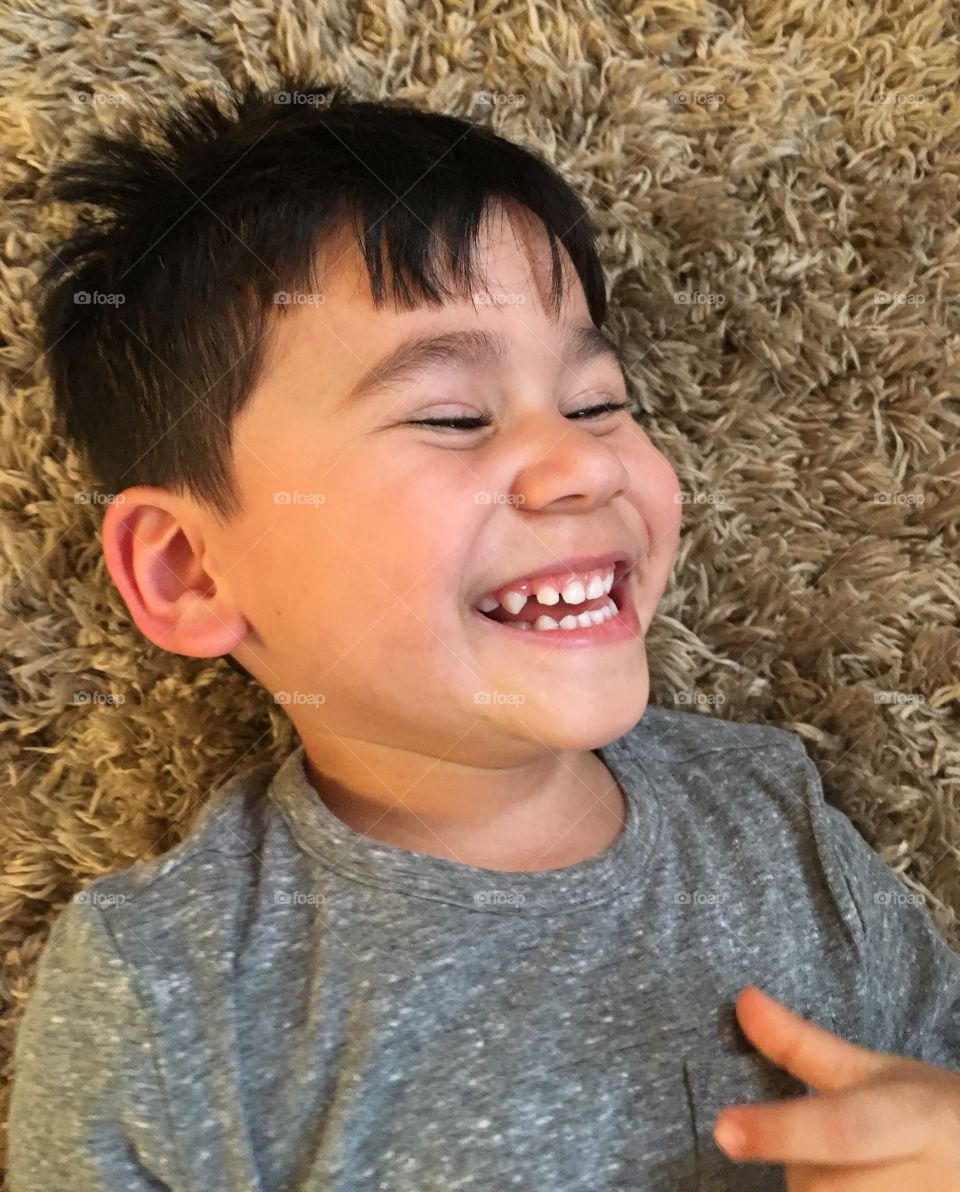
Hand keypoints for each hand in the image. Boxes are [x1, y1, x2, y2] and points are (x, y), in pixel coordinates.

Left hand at [712, 985, 959, 1190]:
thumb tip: (741, 998)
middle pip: (819, 1186)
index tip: (724, 1129)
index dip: (780, 1131)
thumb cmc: (924, 1115)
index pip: (840, 1129)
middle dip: (801, 1167)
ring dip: (816, 1188)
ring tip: (854, 1171)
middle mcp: (921, 1181)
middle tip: (827, 1147)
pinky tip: (854, 1184)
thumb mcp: (874, 1073)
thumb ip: (802, 1044)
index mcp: (912, 1119)